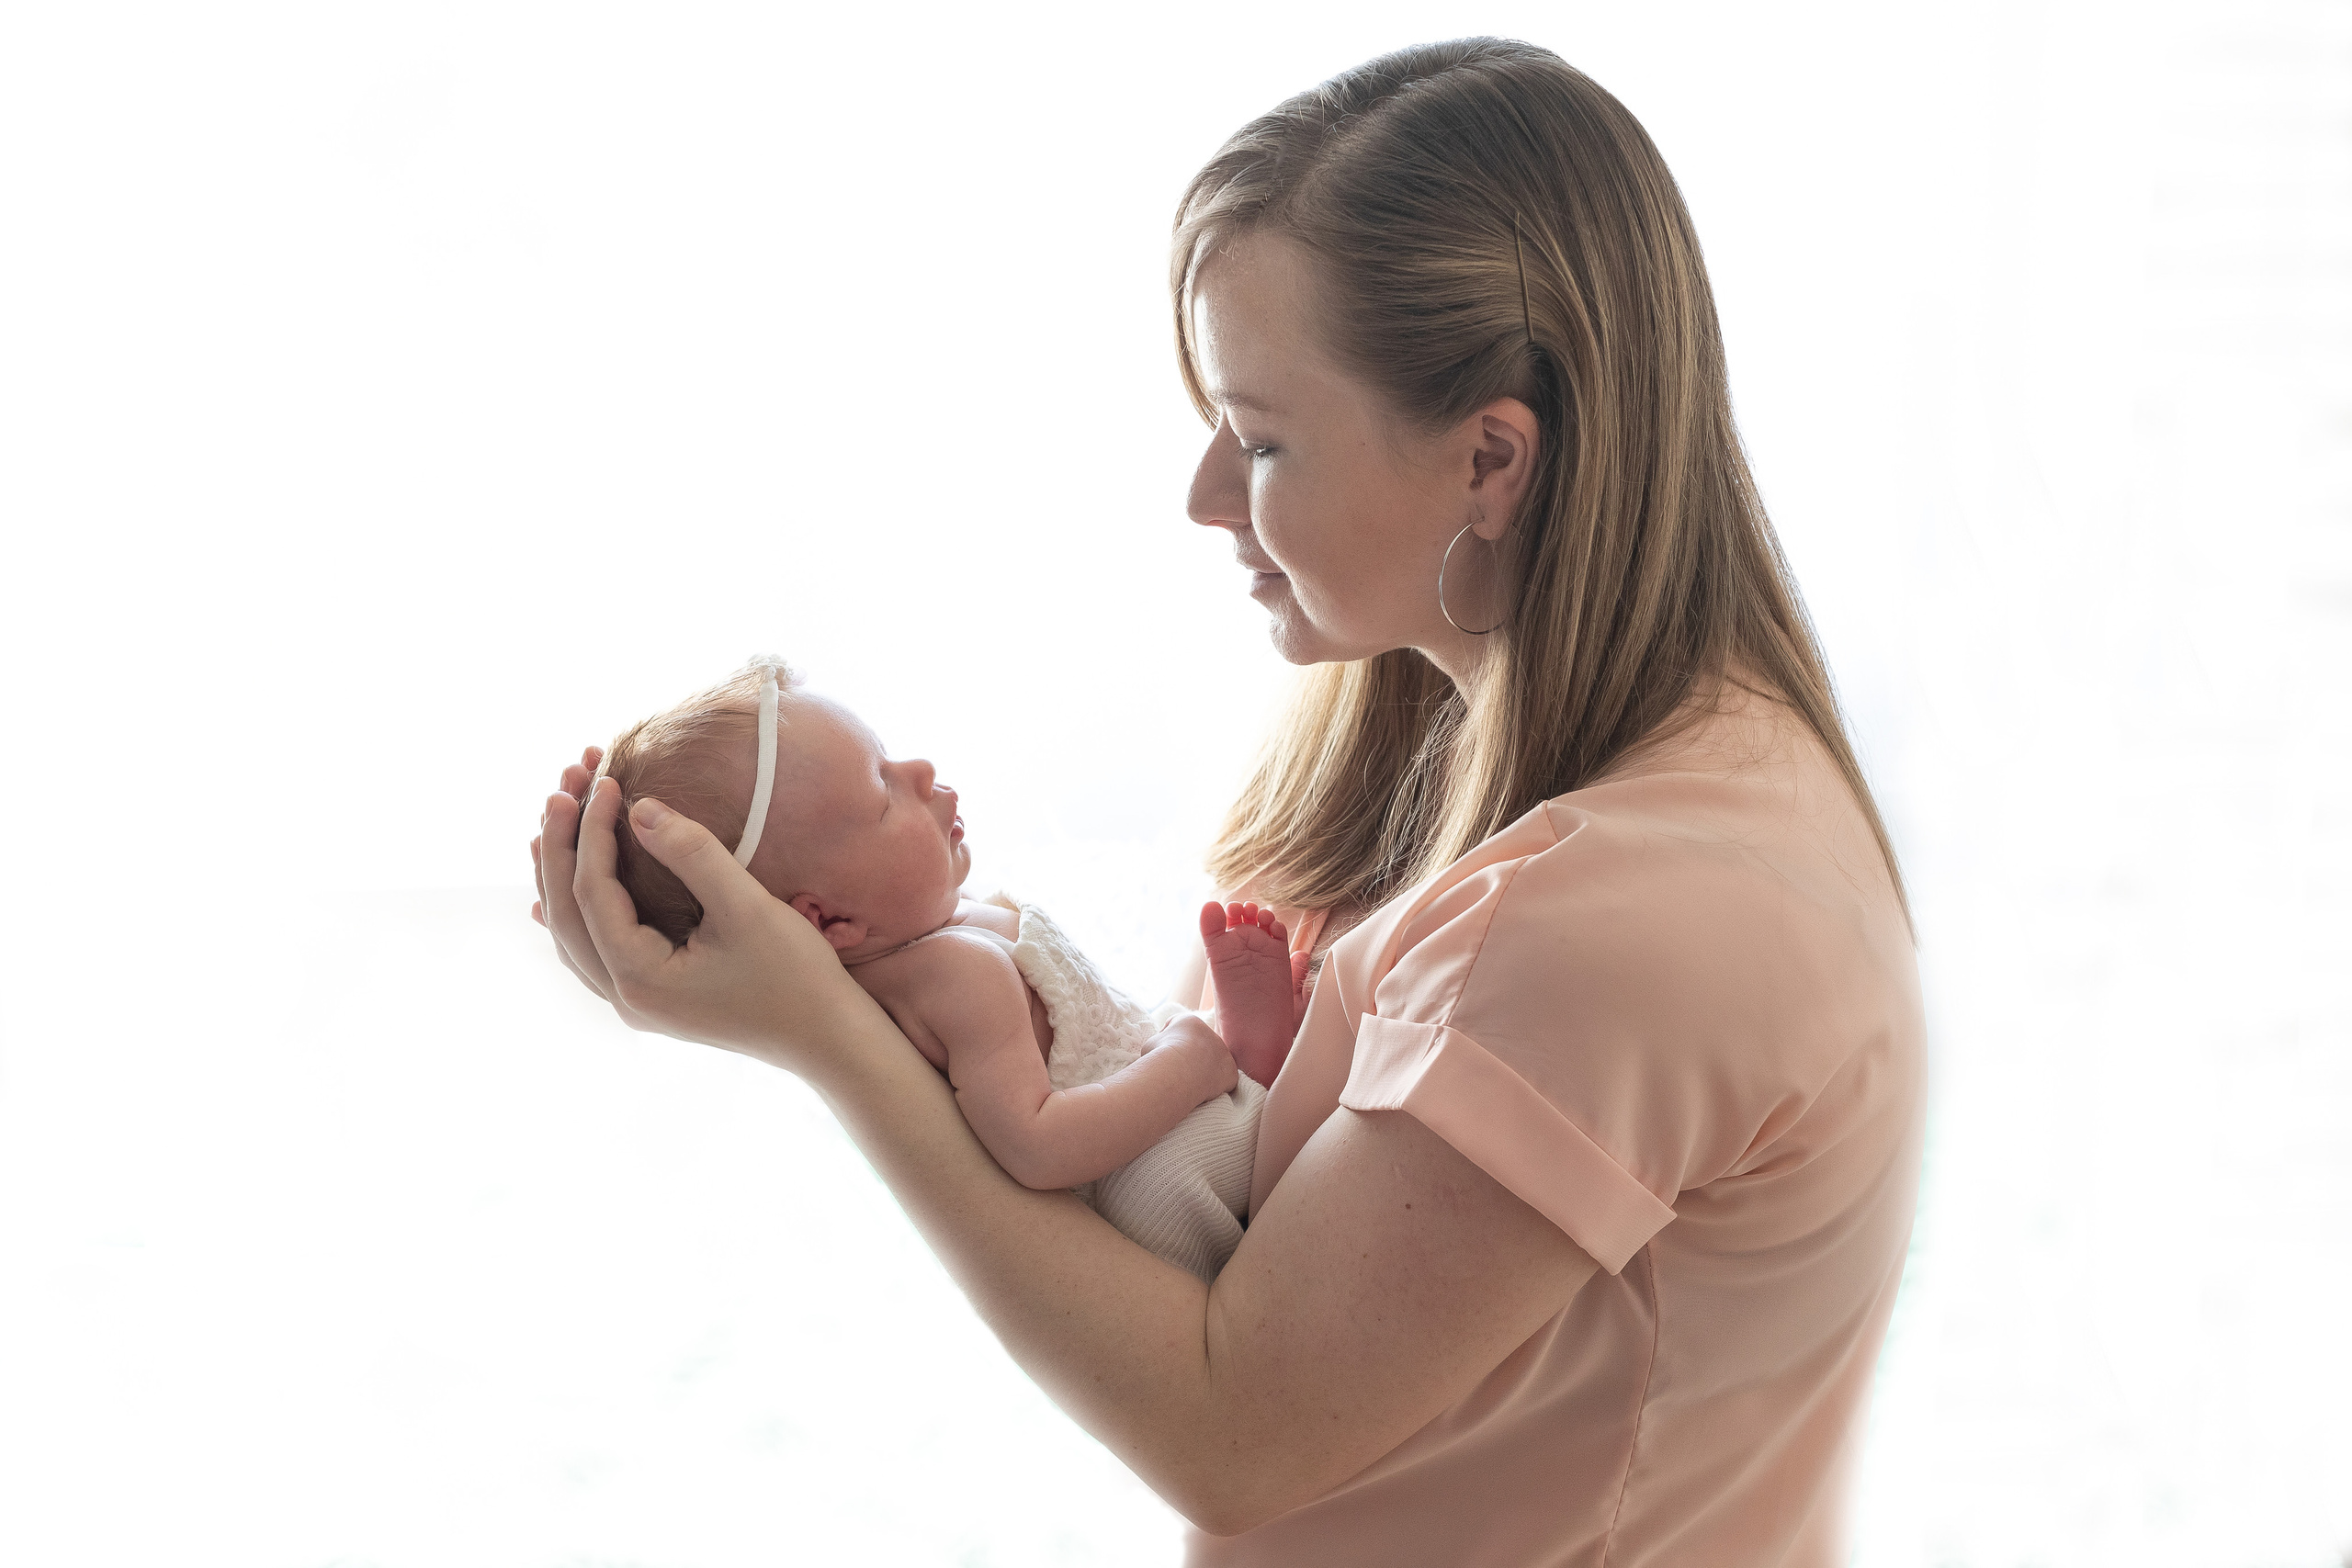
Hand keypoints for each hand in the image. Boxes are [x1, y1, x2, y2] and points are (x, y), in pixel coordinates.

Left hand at [532, 755, 870, 1069]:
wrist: (830, 1038)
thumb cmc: (796, 976)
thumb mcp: (747, 907)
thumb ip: (692, 854)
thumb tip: (640, 808)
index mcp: (639, 978)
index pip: (593, 891)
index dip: (592, 831)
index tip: (606, 780)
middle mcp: (625, 998)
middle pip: (568, 913)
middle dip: (561, 848)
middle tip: (562, 788)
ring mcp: (637, 1004)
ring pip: (575, 935)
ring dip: (561, 878)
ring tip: (553, 826)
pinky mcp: (656, 1000)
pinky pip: (594, 953)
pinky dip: (575, 915)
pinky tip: (557, 901)